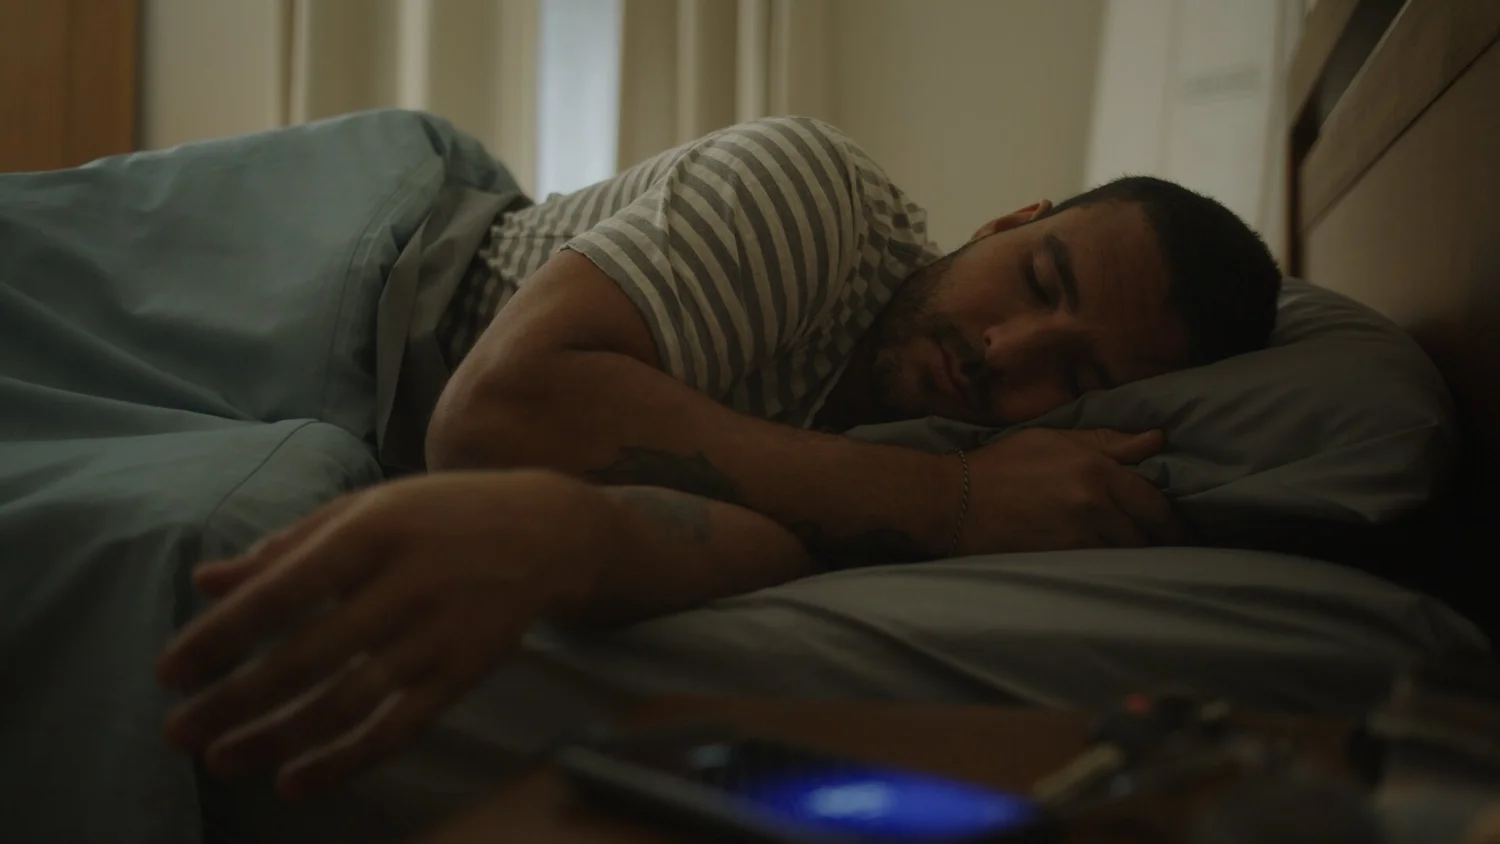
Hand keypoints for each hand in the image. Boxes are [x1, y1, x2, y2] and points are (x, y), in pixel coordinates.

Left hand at [156, 470, 602, 798]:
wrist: (548, 531)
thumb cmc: (440, 515)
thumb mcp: (368, 508)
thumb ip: (288, 545)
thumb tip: (207, 580)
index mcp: (373, 530)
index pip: (282, 590)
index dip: (222, 635)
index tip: (169, 672)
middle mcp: (406, 582)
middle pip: (308, 655)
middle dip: (235, 699)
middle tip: (178, 732)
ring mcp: (439, 633)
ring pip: (349, 700)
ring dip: (279, 737)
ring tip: (223, 761)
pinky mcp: (465, 673)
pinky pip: (400, 727)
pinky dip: (346, 760)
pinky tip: (296, 781)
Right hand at [955, 428, 1189, 553]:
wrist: (953, 500)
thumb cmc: (1002, 464)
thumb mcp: (1054, 439)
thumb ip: (1107, 442)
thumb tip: (1156, 440)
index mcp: (1097, 471)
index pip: (1155, 503)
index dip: (1175, 523)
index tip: (1185, 533)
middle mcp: (1094, 507)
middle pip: (1147, 536)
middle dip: (1160, 544)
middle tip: (1170, 550)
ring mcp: (1077, 539)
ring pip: (1126, 556)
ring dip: (1135, 558)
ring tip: (1143, 561)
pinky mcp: (1061, 563)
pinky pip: (1101, 569)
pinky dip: (1110, 568)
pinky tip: (1112, 569)